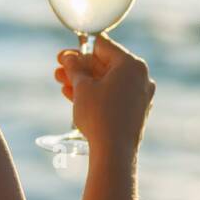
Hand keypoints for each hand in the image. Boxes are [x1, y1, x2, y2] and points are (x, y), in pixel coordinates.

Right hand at [53, 35, 154, 152]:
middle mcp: (140, 77)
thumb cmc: (99, 115)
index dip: (78, 50)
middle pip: (105, 65)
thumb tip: (69, 57)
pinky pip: (113, 96)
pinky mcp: (135, 112)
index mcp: (131, 64)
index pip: (102, 47)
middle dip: (80, 68)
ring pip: (107, 82)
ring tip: (62, 84)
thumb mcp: (82, 87)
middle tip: (59, 70)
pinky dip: (96, 94)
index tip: (62, 57)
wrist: (114, 152)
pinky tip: (75, 97)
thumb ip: (75, 67)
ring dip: (84, 82)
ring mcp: (140, 95)